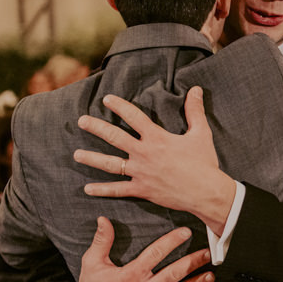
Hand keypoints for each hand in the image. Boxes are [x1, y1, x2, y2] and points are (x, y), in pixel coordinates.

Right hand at [62, 217, 213, 281]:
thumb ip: (101, 241)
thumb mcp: (92, 263)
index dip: (172, 241)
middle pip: (173, 273)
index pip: (156, 253)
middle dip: (192, 262)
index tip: (186, 232)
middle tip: (208, 253)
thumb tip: (103, 219)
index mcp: (131, 274)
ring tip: (211, 275)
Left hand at [73, 87, 234, 234]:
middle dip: (96, 128)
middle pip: (115, 137)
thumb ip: (195, 110)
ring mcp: (141, 173)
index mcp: (157, 138)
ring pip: (111, 164)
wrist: (206, 192)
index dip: (120, 106)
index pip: (134, 117)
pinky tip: (88, 189)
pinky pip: (118, 190)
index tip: (106, 99)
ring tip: (76, 154)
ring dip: (92, 158)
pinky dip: (103, 190)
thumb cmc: (204, 162)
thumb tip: (195, 89)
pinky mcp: (142, 189)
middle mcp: (144, 153)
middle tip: (81, 121)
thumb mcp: (201, 133)